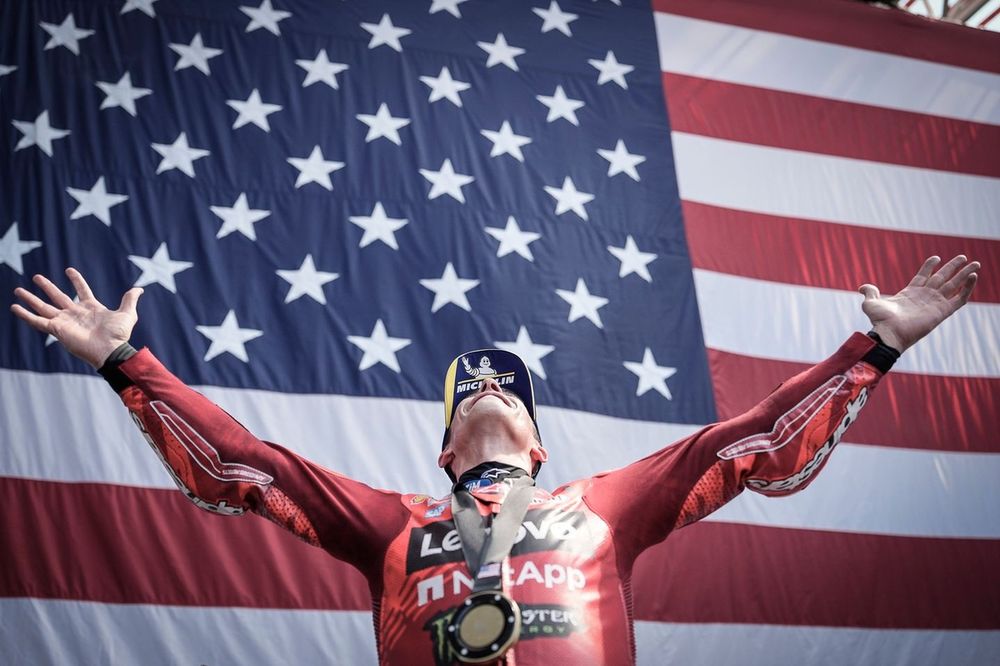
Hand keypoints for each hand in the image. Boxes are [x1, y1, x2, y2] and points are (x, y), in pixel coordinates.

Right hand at [10, 268, 142, 367]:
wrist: (111, 349)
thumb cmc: (119, 334)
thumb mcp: (127, 313)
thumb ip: (130, 300)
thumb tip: (139, 288)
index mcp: (91, 308)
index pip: (81, 290)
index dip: (76, 280)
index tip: (69, 270)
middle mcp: (75, 314)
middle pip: (58, 296)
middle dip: (47, 287)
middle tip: (36, 277)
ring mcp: (65, 321)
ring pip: (43, 307)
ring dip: (31, 298)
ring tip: (18, 289)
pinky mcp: (57, 330)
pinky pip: (38, 321)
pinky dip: (25, 315)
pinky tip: (14, 307)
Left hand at [858, 255, 978, 352]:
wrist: (889, 332)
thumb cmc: (880, 320)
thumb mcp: (871, 303)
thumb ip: (870, 292)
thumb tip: (862, 287)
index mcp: (910, 293)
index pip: (924, 276)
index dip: (930, 266)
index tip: (936, 257)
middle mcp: (925, 296)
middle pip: (943, 277)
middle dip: (953, 267)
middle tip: (964, 257)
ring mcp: (935, 303)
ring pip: (954, 285)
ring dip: (965, 274)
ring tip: (976, 263)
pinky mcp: (943, 311)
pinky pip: (959, 298)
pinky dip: (968, 288)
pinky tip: (974, 276)